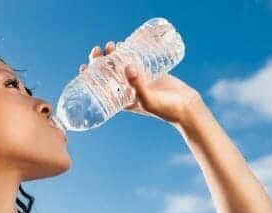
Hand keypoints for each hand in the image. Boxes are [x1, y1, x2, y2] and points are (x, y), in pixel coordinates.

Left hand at [80, 40, 203, 126]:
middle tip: (100, 50)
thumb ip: (138, 85)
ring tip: (112, 44)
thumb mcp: (148, 100)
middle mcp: (127, 89)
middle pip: (108, 73)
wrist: (186, 106)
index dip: (90, 77)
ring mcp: (138, 80)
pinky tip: (123, 44)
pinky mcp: (149, 72)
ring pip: (120, 64)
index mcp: (122, 100)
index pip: (100, 88)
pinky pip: (134, 59)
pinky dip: (128, 52)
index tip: (85, 67)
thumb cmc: (165, 109)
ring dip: (113, 54)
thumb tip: (127, 67)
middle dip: (101, 61)